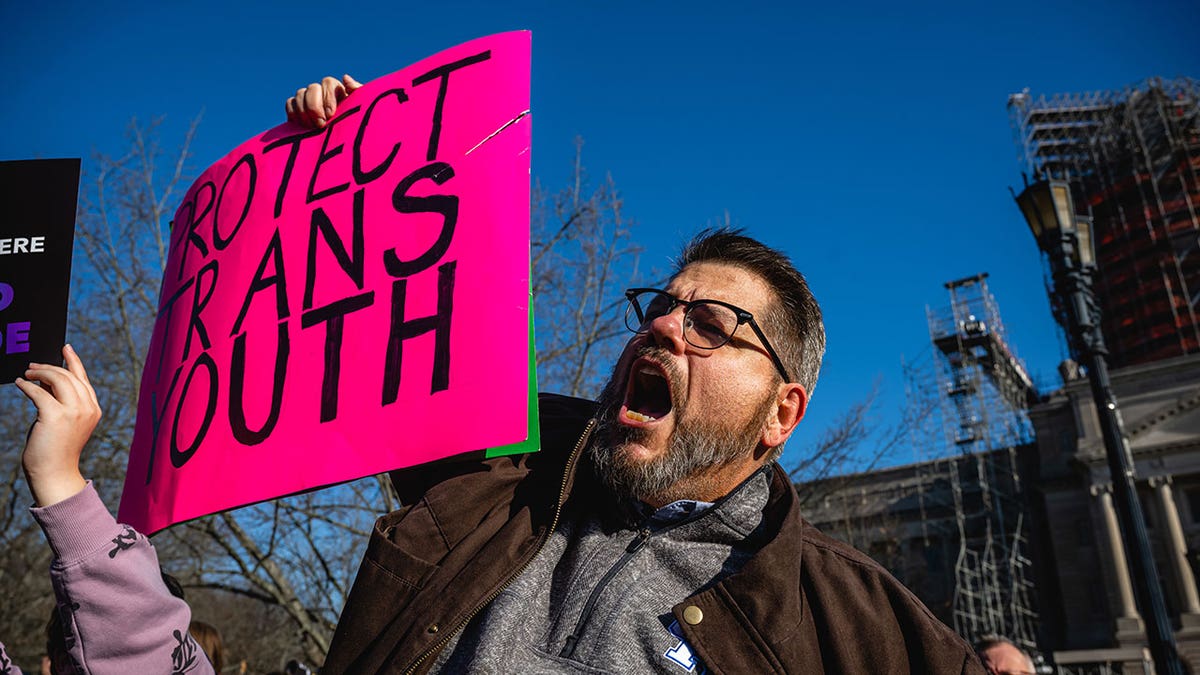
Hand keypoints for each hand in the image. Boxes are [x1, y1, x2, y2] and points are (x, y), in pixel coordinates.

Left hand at [15, 344, 100, 506]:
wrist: (54, 473)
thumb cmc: (56, 449)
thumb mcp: (63, 420)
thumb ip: (60, 400)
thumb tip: (45, 378)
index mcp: (93, 409)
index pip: (83, 378)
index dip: (73, 361)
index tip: (65, 348)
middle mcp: (87, 408)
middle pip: (69, 375)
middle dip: (50, 366)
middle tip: (33, 366)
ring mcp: (74, 412)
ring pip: (57, 379)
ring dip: (40, 372)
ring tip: (27, 372)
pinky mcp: (55, 416)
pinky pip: (39, 392)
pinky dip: (27, 385)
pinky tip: (20, 384)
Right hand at [285, 74, 362, 128]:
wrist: (344, 147)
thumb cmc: (356, 127)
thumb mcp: (362, 111)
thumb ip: (358, 93)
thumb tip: (345, 77)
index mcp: (338, 91)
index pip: (328, 82)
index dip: (328, 96)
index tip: (331, 114)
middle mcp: (322, 93)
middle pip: (312, 88)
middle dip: (314, 106)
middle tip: (320, 125)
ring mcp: (308, 100)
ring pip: (300, 94)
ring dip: (304, 111)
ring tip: (311, 128)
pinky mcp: (297, 110)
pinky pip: (290, 103)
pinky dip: (293, 112)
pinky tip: (301, 126)